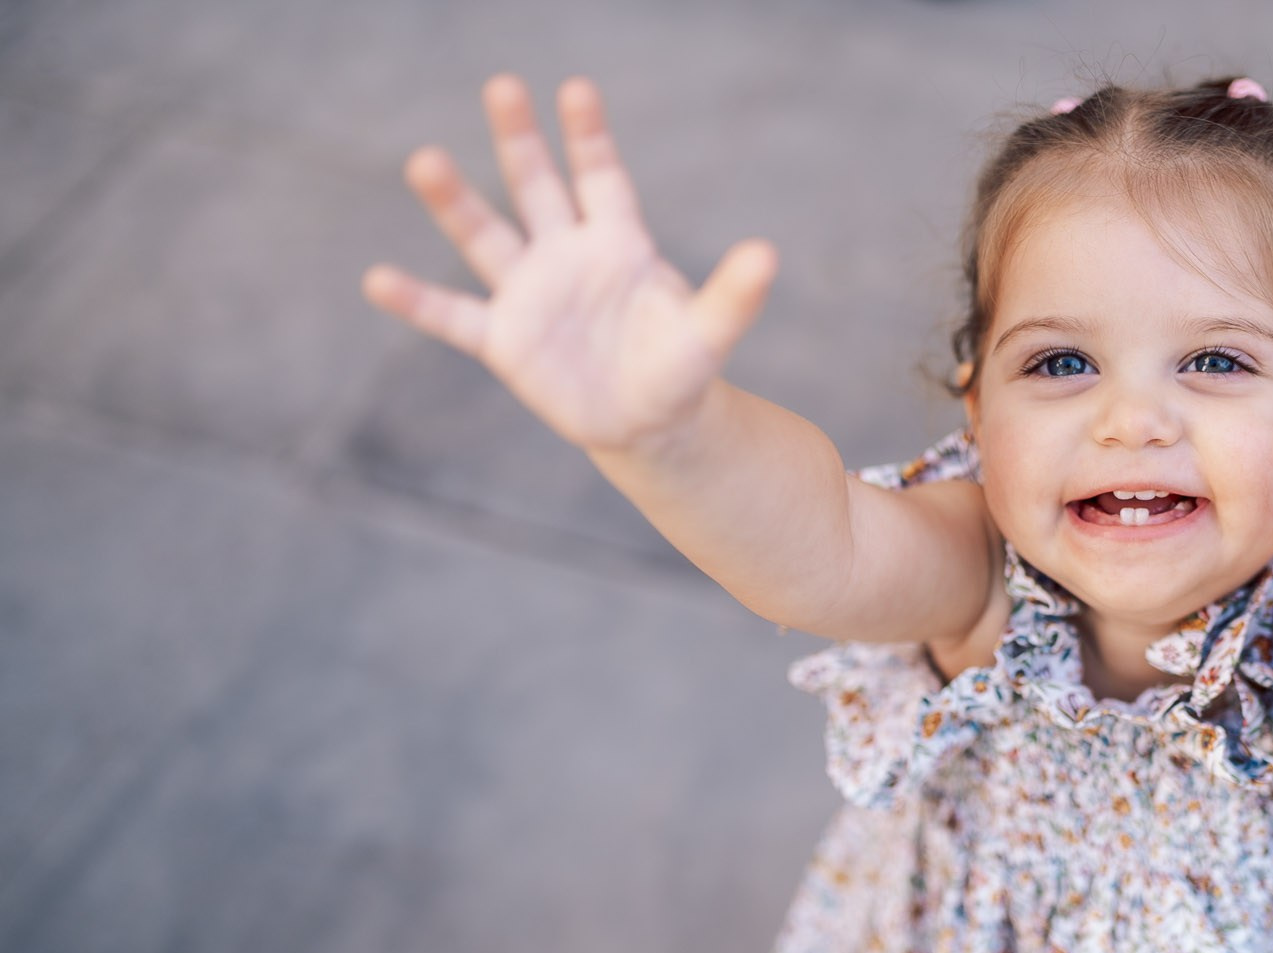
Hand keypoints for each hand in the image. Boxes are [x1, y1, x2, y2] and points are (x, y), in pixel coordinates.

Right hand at [362, 74, 776, 455]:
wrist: (647, 421)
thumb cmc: (678, 368)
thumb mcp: (709, 334)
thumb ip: (734, 296)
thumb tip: (769, 255)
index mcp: (616, 242)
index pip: (600, 177)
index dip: (588, 136)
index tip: (576, 88)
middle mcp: (565, 255)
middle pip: (536, 186)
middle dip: (519, 140)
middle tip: (503, 84)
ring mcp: (529, 294)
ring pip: (486, 237)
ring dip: (455, 202)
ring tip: (424, 158)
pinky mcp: (504, 341)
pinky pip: (454, 316)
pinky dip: (417, 301)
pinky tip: (377, 279)